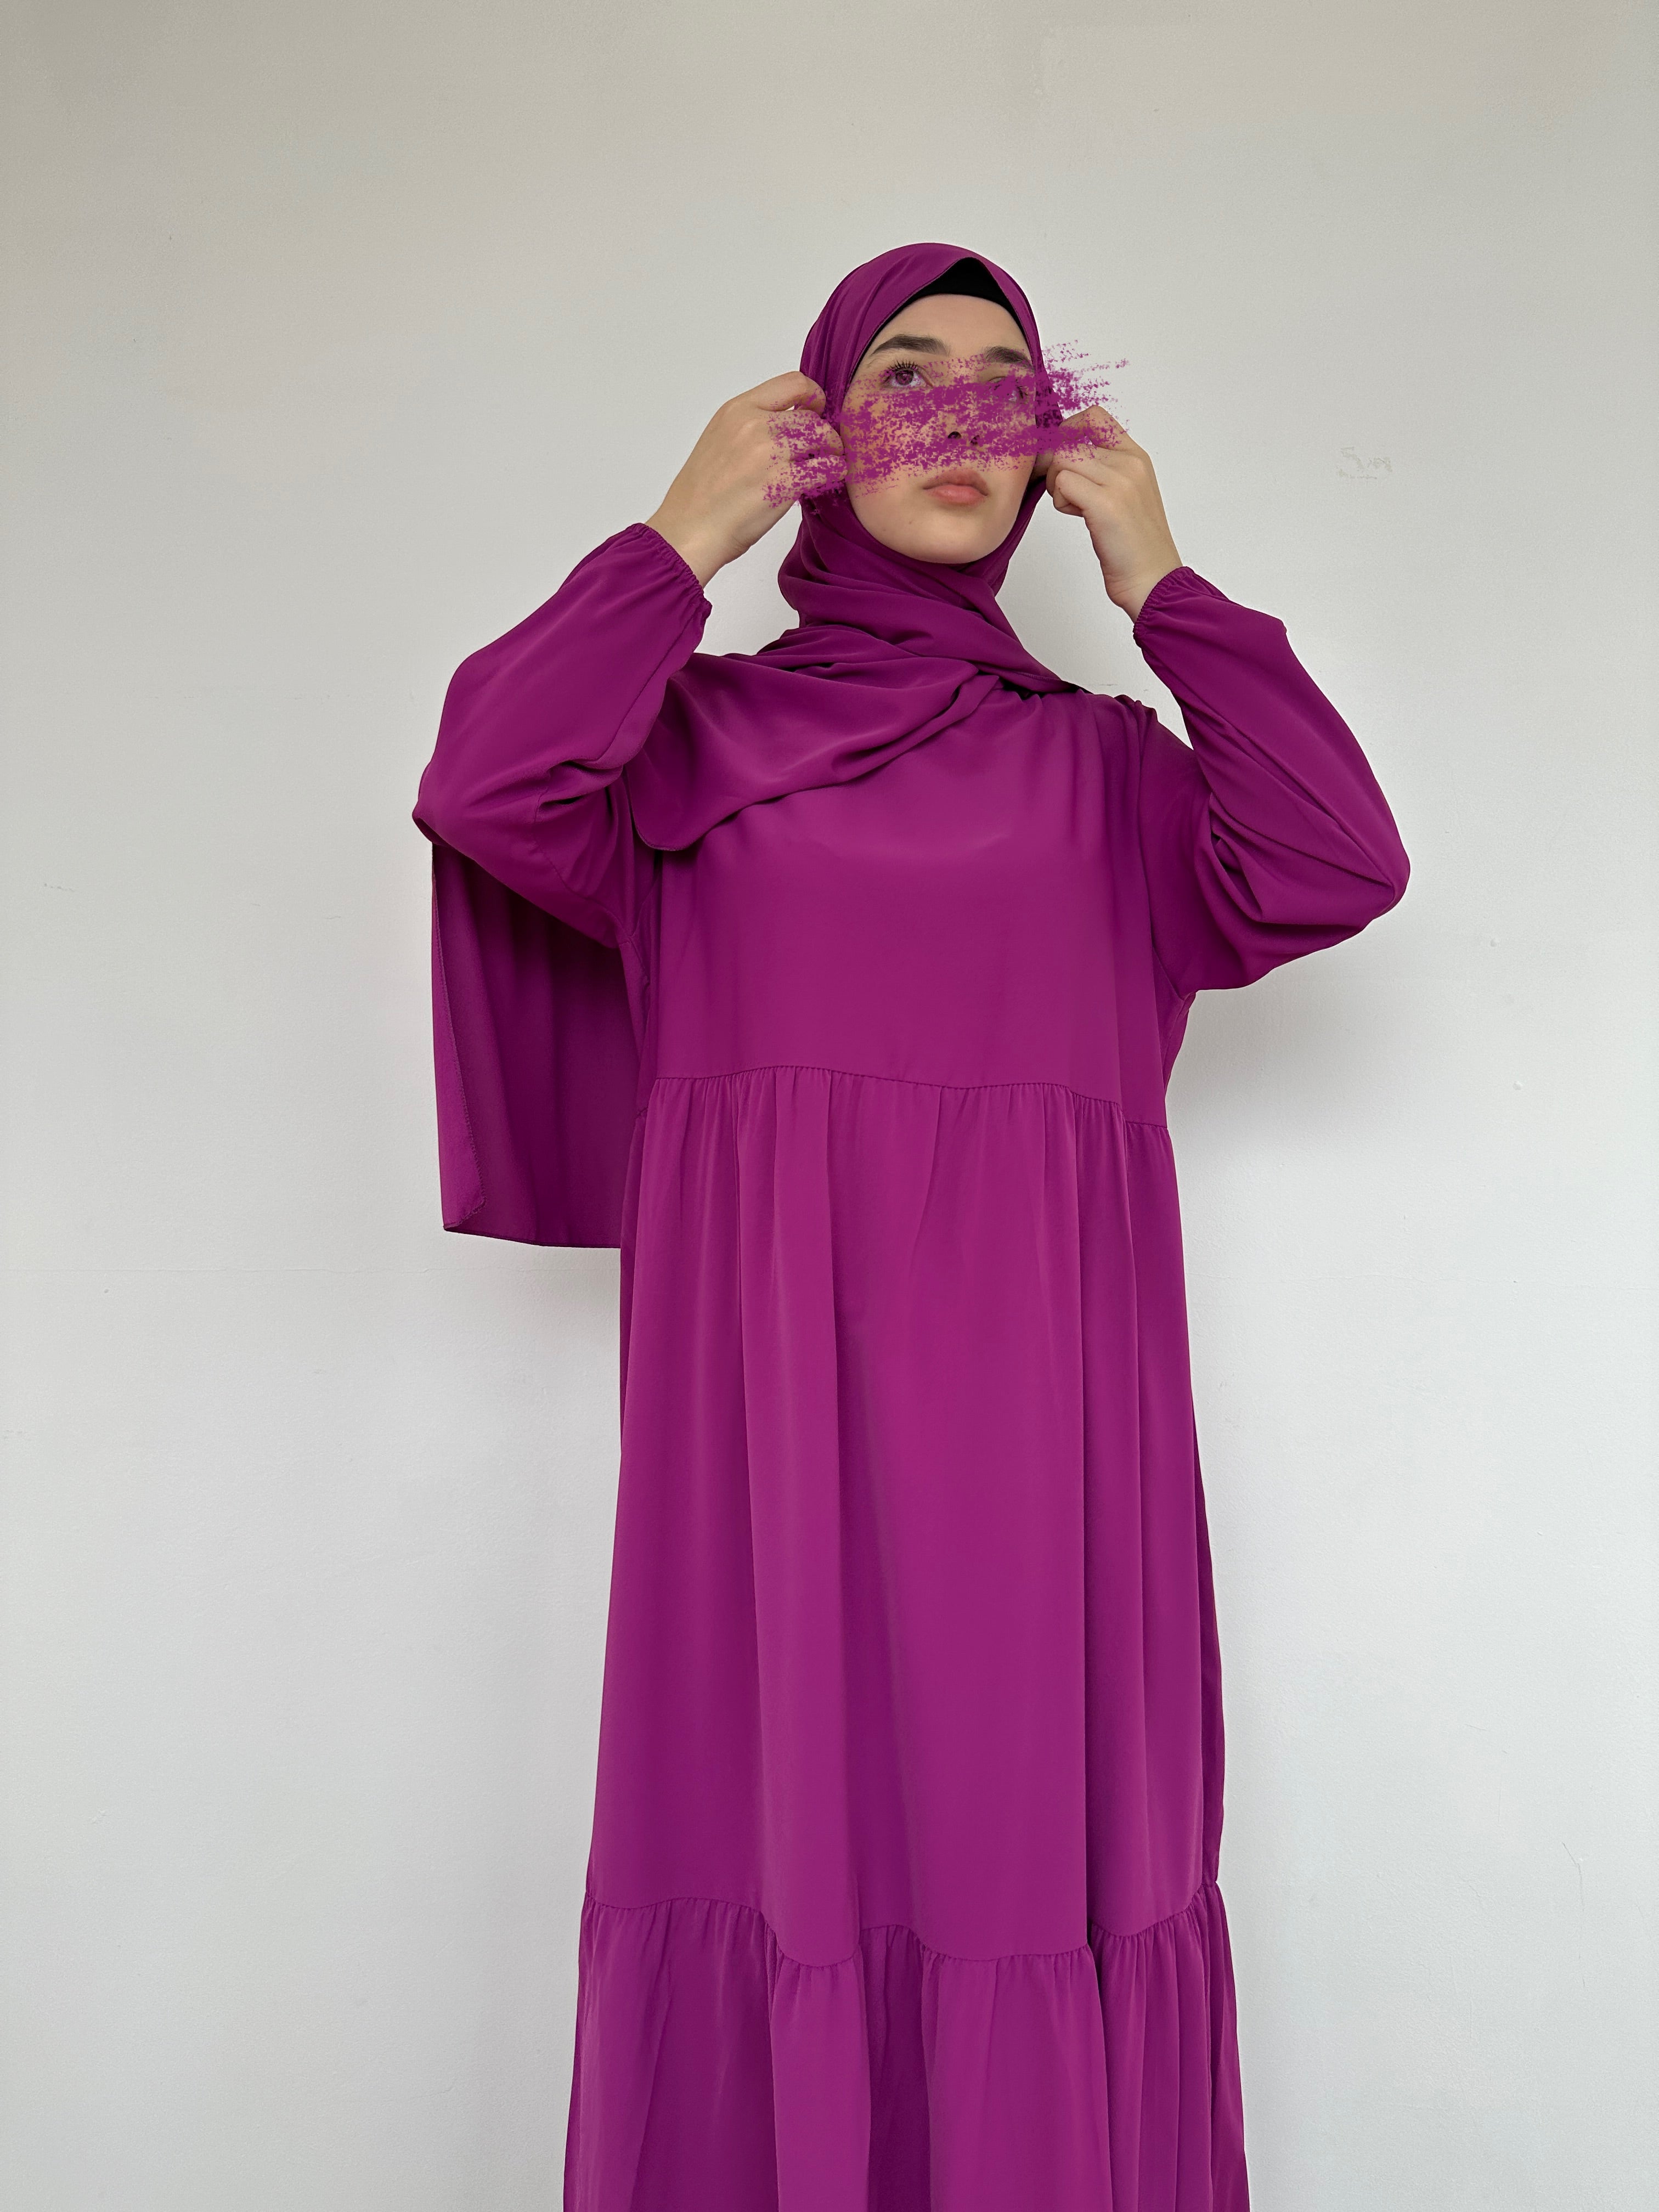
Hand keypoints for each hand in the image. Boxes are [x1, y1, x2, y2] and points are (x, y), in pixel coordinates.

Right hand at [645, 372, 844, 586]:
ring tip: (830, 462)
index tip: (815, 411)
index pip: (792, 383)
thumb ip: (750, 425)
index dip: (813, 396)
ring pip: (821, 438)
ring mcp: (768, 453)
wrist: (690, 530)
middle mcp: (754, 425)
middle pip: (811, 416)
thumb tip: (787, 423)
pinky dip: (834, 471)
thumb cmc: (702, 495)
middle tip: (827, 448)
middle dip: (825, 432)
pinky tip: (830, 477)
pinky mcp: (782, 483)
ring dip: (833, 450)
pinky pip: (825, 468)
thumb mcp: (720, 440)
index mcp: (737, 410)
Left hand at [1036, 406, 1182, 622]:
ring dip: (1057, 485)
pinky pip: (1063, 483)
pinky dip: (1061, 501)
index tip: (1063, 463)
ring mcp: (1120, 481)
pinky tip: (1079, 518)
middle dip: (1055, 464)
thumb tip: (1059, 455)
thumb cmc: (1133, 547)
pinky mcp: (1107, 503)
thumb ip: (1100, 471)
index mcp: (1136, 457)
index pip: (1094, 416)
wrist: (1153, 581)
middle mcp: (1130, 462)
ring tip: (1076, 507)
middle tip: (1064, 492)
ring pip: (1063, 458)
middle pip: (1070, 437)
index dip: (1067, 433)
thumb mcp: (1122, 497)